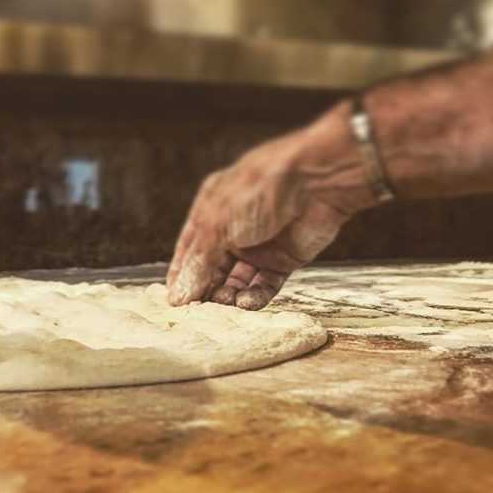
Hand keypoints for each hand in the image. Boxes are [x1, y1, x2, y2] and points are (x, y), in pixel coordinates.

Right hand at [167, 102, 378, 307]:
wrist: (317, 183)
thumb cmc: (260, 190)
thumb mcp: (217, 225)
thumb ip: (198, 263)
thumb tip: (178, 296)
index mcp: (211, 212)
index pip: (189, 250)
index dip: (181, 275)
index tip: (175, 302)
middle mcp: (233, 229)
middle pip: (212, 268)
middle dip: (206, 289)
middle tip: (201, 310)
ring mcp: (260, 245)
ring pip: (238, 280)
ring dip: (230, 295)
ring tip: (227, 304)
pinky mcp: (285, 259)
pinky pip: (265, 284)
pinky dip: (255, 296)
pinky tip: (247, 302)